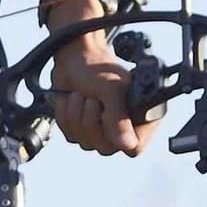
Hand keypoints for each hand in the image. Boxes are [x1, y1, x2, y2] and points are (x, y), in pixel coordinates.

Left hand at [48, 15, 156, 157]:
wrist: (73, 58)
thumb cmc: (97, 68)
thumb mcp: (112, 91)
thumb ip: (119, 118)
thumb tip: (127, 145)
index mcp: (139, 117)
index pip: (134, 147)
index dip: (120, 138)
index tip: (108, 118)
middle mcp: (122, 128)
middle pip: (105, 148)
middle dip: (92, 121)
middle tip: (93, 99)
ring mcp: (101, 130)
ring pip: (85, 143)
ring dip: (77, 115)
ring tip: (81, 94)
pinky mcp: (81, 130)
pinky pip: (71, 136)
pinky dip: (66, 115)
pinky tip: (71, 99)